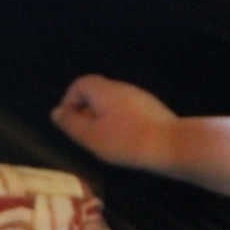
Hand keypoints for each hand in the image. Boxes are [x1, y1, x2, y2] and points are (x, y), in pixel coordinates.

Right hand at [51, 74, 177, 170]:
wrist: (172, 145)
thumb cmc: (126, 141)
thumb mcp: (91, 136)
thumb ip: (71, 123)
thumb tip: (56, 112)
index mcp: (104, 90)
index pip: (80, 84)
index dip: (69, 101)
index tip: (69, 124)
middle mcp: (122, 88)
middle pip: (97, 93)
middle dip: (86, 112)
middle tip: (86, 136)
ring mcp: (140, 98)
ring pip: (113, 104)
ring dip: (104, 119)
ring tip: (105, 142)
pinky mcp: (153, 110)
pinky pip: (128, 112)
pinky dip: (121, 124)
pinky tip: (126, 143)